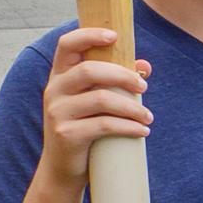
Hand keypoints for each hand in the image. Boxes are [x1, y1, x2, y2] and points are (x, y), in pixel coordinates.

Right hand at [34, 27, 150, 187]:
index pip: (67, 44)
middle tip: (144, 85)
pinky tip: (143, 131)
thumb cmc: (84, 127)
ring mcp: (58, 112)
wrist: (63, 168)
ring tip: (148, 116)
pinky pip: (104, 125)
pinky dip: (129, 127)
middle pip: (89, 70)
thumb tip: (145, 65)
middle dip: (123, 75)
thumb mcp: (95, 101)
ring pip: (101, 99)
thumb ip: (116, 81)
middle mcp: (54, 90)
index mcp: (60, 76)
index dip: (89, 35)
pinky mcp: (67, 134)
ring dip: (132, 106)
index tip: (114, 35)